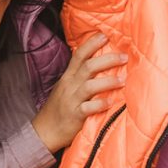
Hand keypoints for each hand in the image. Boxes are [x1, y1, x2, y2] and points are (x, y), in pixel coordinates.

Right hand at [32, 34, 125, 151]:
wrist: (44, 131)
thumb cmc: (59, 108)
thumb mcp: (66, 87)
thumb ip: (80, 76)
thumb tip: (100, 63)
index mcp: (68, 76)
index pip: (79, 55)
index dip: (92, 43)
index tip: (105, 35)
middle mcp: (70, 85)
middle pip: (88, 66)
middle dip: (107, 59)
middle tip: (124, 57)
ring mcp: (71, 100)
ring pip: (90, 85)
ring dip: (108, 81)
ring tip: (123, 79)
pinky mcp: (74, 115)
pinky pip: (88, 108)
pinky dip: (100, 104)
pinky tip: (112, 102)